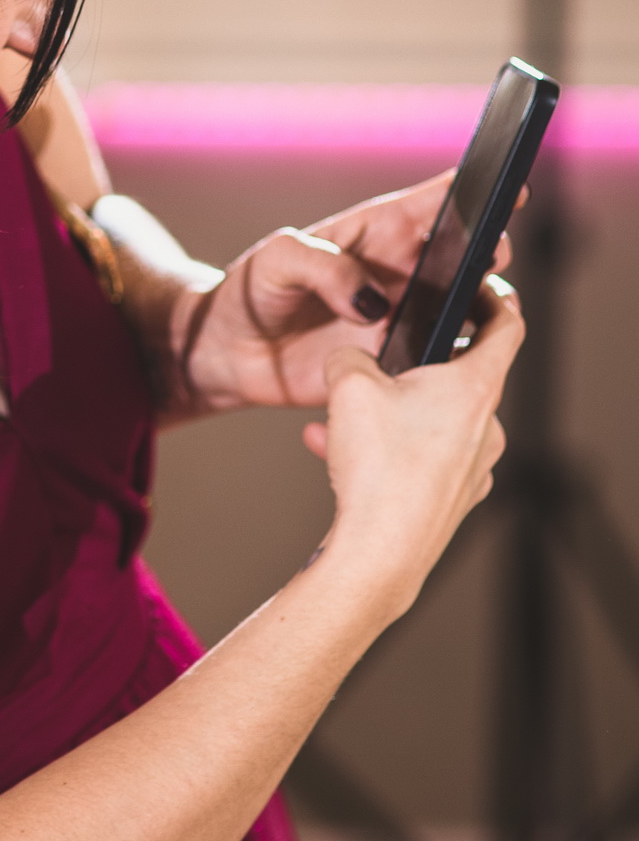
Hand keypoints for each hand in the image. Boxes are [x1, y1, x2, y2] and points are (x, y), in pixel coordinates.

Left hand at [181, 173, 515, 411]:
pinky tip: (449, 367)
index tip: (509, 187)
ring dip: (480, 310)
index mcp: (375, 233)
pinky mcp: (395, 367)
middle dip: (487, 252)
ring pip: (465, 311)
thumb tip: (372, 301)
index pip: (432, 205)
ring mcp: (402, 320)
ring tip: (475, 311)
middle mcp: (399, 274)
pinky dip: (453, 364)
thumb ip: (322, 267)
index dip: (475, 193)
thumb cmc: (252, 291)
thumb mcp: (276, 260)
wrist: (229, 353)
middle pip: (465, 256)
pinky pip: (440, 364)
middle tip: (485, 258)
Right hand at [308, 275, 522, 616]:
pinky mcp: (451, 501)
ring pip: (427, 421)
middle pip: (457, 376)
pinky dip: (382, 449)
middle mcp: (486, 427)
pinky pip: (417, 459)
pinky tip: (333, 452)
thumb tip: (348, 359)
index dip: (493, 297)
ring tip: (333, 420)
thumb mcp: (348, 384)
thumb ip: (349, 355)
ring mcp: (473, 468)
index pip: (507, 325)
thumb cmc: (379, 466)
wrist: (380, 555)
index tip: (476, 285)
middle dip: (408, 367)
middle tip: (373, 362)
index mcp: (476, 386)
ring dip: (383, 412)